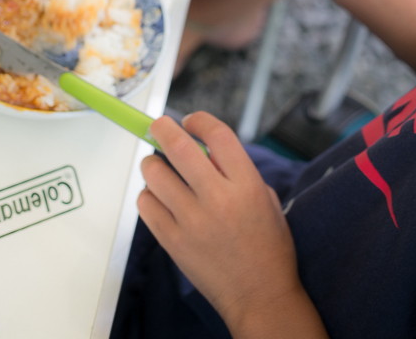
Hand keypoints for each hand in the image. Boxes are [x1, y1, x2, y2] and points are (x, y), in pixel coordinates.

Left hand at [138, 112, 301, 328]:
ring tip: (156, 165)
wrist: (260, 295)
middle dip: (163, 129)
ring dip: (152, 163)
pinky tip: (158, 196)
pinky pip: (147, 205)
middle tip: (158, 125)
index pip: (217, 136)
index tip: (190, 120)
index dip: (200, 121)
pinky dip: (149, 194)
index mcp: (246, 185)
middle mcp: (218, 200)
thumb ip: (236, 171)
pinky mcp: (174, 242)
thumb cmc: (268, 245)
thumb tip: (202, 149)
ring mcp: (192, 222)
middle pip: (180, 148)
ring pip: (156, 175)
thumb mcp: (264, 198)